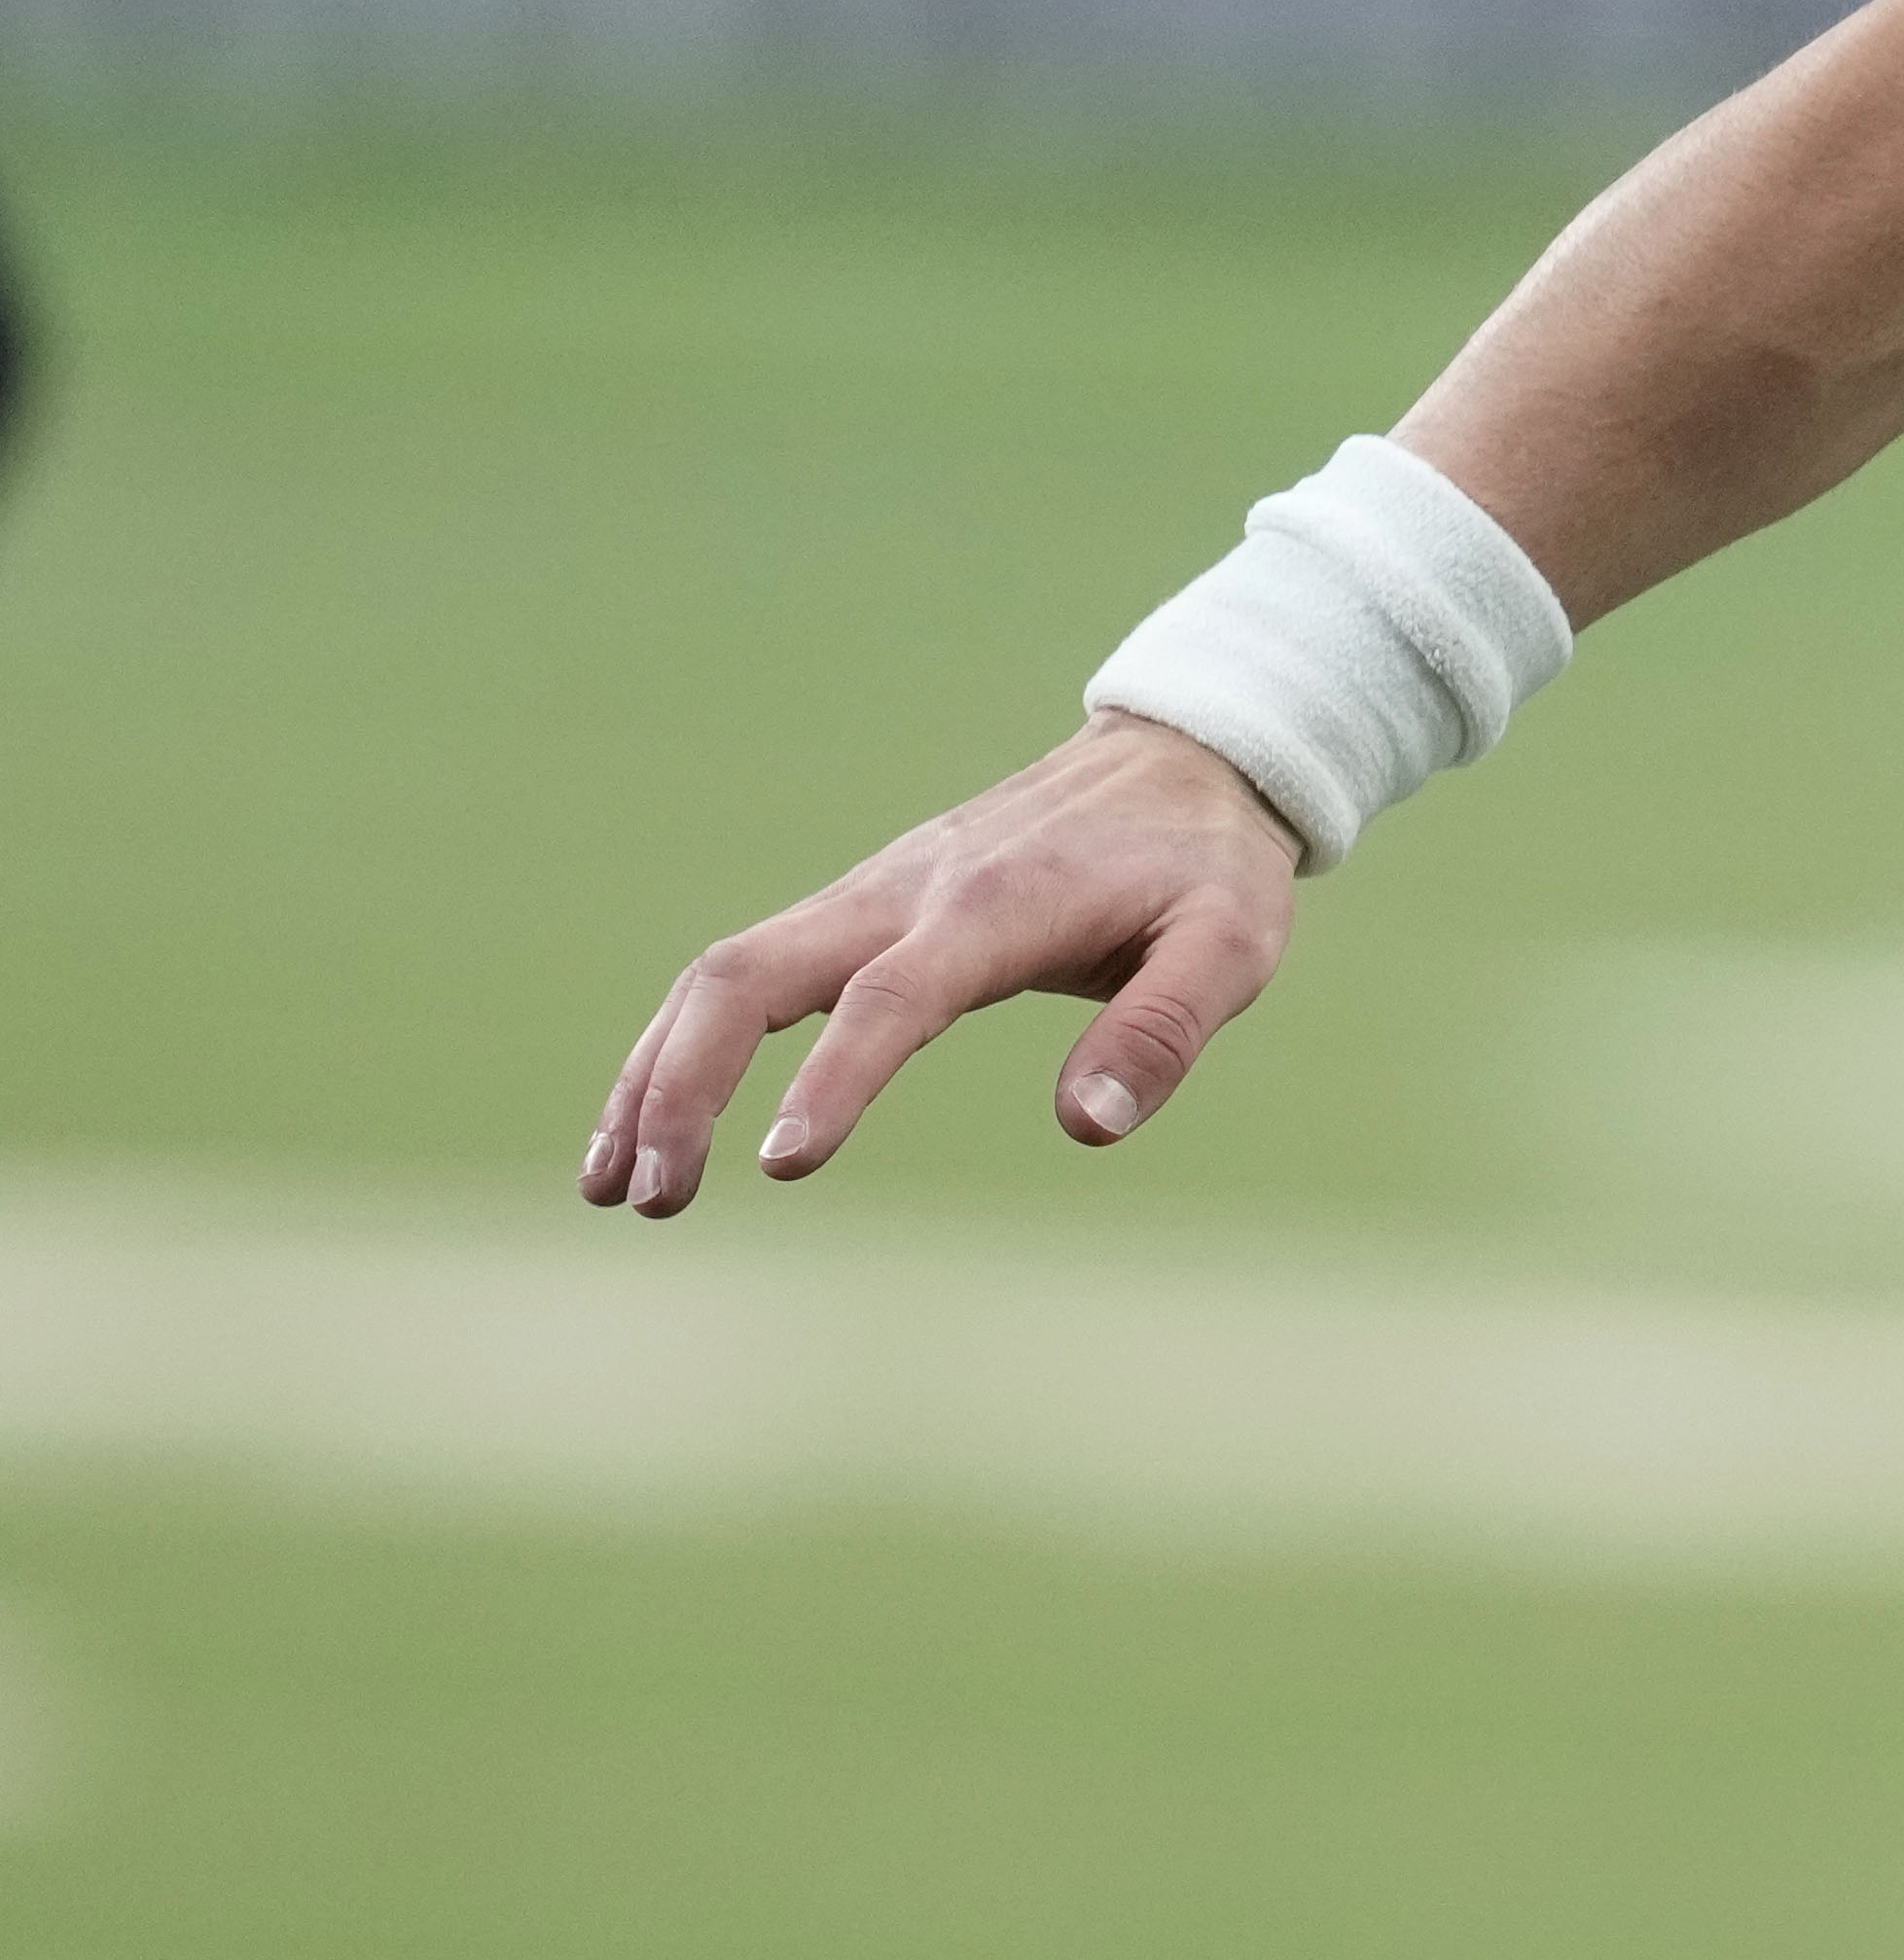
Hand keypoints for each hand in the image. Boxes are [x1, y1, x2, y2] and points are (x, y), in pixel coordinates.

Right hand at [580, 716, 1305, 1215]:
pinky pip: (743, 971)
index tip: (780, 1165)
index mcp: (999, 905)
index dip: (832, 1080)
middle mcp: (906, 891)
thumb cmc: (1208, 866)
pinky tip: (650, 1126)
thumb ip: (1163, 1029)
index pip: (892, 998)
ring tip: (615, 1189)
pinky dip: (682, 1046)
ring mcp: (869, 893)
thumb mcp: (1232, 944)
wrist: (1180, 759)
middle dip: (682, 1085)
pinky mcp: (857, 907)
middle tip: (654, 1200)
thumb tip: (1085, 1126)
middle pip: (747, 973)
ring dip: (656, 1075)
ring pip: (722, 972)